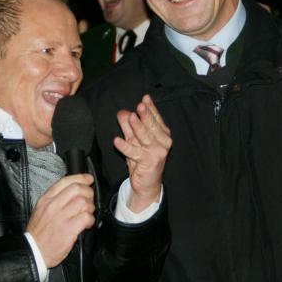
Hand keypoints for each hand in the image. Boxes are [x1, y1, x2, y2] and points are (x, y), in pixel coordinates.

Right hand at [26, 174, 94, 267]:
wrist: (33, 252)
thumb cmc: (39, 234)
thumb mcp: (41, 210)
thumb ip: (55, 199)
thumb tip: (73, 190)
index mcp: (45, 200)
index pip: (66, 181)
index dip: (80, 178)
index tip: (88, 179)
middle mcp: (53, 206)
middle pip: (77, 189)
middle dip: (88, 193)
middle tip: (89, 200)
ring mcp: (60, 217)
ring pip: (84, 202)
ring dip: (90, 208)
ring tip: (86, 214)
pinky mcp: (68, 229)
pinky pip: (86, 217)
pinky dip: (90, 219)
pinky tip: (86, 224)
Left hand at [114, 94, 171, 212]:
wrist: (146, 183)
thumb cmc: (142, 159)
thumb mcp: (134, 140)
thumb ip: (128, 126)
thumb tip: (123, 112)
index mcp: (163, 134)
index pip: (156, 118)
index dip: (151, 108)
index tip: (145, 98)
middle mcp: (163, 142)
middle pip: (152, 126)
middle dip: (145, 115)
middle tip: (139, 106)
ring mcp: (157, 153)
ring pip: (145, 137)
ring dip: (137, 127)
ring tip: (131, 118)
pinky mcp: (149, 162)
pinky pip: (135, 152)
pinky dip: (125, 146)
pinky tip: (117, 140)